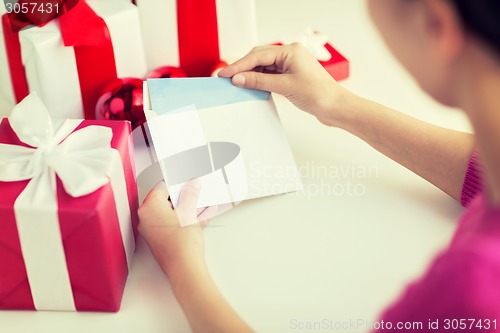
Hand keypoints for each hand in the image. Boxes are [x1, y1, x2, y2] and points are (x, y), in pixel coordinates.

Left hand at [138, 179, 215, 275]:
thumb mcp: (189, 212)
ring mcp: (152, 230)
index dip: (178, 183)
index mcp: (148, 208)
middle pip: (166, 200)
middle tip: (196, 192)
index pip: (162, 187)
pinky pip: (173, 223)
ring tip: (201, 204)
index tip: (188, 182)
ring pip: (171, 213)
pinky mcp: (161, 239)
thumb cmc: (181, 244)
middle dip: (183, 196)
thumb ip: (190, 194)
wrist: (184, 268)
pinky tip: (200, 217)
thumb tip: (191, 185)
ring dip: (187, 208)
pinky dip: (185, 219)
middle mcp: (146, 219)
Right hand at [218, 43, 352, 125]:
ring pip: (263, 67)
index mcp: (290, 51)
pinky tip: (250, 87)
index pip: (258, 55)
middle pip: (258, 58)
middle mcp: (290, 54)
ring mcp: (290, 65)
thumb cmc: (318, 94)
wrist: (335, 107)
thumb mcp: (284, 87)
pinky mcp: (290, 75)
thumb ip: (260, 81)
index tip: (224, 74)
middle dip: (242, 68)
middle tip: (225, 79)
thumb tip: (239, 79)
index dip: (239, 65)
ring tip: (235, 84)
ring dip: (250, 75)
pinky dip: (259, 81)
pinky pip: (269, 75)